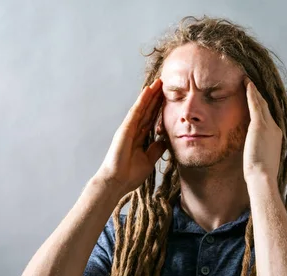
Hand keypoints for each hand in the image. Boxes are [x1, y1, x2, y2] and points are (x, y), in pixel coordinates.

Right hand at [95, 78, 166, 196]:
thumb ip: (156, 149)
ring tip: (159, 82)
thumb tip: (165, 140)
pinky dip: (142, 101)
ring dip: (150, 95)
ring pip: (142, 108)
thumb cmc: (129, 175)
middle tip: (165, 84)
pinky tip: (148, 91)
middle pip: (147, 110)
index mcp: (139, 138)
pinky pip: (135, 112)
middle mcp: (133, 130)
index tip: (169, 98)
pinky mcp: (125, 129)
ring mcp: (128, 128)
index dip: (159, 108)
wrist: (117, 182)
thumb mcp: (149, 160)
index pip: (151, 119)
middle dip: (156, 98)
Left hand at [243, 78, 282, 183]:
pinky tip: (247, 83)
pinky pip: (255, 104)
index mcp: (277, 135)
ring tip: (248, 78)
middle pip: (267, 106)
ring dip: (254, 90)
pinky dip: (251, 93)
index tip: (259, 95)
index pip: (269, 115)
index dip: (264, 104)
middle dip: (260, 94)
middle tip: (253, 81)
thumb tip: (252, 150)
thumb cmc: (259, 174)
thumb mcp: (261, 158)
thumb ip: (258, 150)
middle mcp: (275, 127)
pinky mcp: (260, 125)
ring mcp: (269, 125)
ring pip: (262, 102)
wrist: (263, 177)